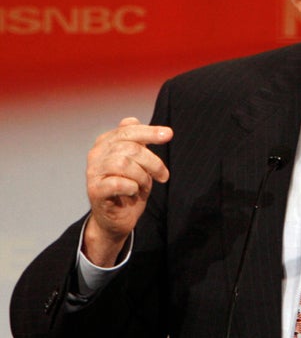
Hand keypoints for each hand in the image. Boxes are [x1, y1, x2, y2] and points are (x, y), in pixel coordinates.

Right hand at [84, 117, 172, 265]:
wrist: (116, 219)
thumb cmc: (129, 187)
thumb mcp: (138, 162)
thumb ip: (136, 142)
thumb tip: (132, 119)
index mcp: (106, 142)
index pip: (129, 130)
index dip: (150, 131)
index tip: (169, 134)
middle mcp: (96, 154)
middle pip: (130, 148)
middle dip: (152, 162)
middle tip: (163, 175)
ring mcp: (93, 172)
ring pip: (123, 164)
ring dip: (142, 176)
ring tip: (144, 186)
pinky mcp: (95, 191)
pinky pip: (117, 183)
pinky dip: (131, 187)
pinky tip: (133, 192)